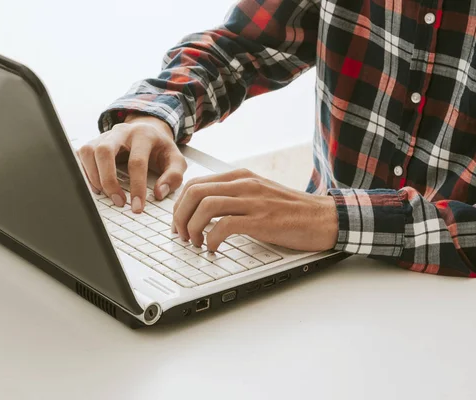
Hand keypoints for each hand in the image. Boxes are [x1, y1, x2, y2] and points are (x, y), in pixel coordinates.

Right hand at [77, 114, 186, 212]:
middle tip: (118, 202)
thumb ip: (174, 176)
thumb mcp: (176, 159)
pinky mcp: (93, 141)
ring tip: (105, 195)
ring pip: (89, 151)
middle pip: (104, 151)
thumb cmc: (160, 148)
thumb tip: (159, 193)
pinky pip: (80, 155)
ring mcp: (104, 135)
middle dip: (108, 180)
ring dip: (94, 176)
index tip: (137, 207)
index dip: (136, 187)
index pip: (136, 162)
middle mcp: (121, 132)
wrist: (148, 129)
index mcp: (143, 134)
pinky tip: (95, 187)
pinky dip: (84, 173)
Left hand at [172, 169, 338, 251]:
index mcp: (240, 177)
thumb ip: (233, 196)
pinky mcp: (262, 220)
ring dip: (192, 227)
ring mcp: (253, 201)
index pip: (195, 183)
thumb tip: (203, 210)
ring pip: (205, 206)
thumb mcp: (258, 193)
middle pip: (194, 192)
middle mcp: (244, 184)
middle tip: (181, 235)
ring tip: (195, 243)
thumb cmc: (291, 210)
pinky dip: (212, 239)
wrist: (324, 217)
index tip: (178, 222)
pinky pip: (225, 225)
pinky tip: (214, 248)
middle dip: (180, 216)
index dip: (179, 205)